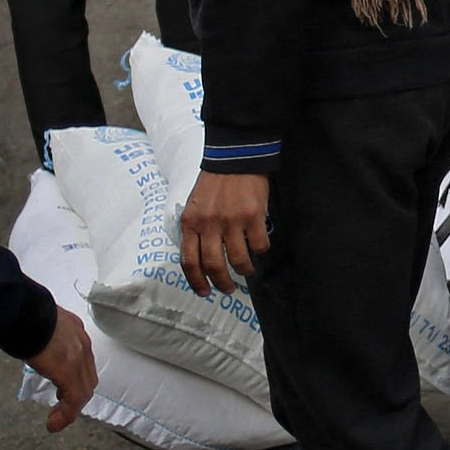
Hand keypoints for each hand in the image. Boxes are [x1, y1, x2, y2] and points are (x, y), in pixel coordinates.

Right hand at [24, 309, 97, 431]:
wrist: (20, 310)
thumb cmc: (19, 314)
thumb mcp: (36, 324)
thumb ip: (40, 334)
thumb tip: (26, 339)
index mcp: (74, 331)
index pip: (82, 360)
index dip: (75, 378)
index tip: (62, 390)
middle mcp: (81, 344)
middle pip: (87, 377)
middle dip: (76, 395)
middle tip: (61, 407)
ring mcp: (78, 357)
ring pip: (83, 390)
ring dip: (71, 408)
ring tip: (56, 420)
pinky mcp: (69, 371)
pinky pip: (74, 399)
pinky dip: (66, 414)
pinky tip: (53, 424)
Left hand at [179, 171, 269, 296]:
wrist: (234, 158)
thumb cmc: (214, 183)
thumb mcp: (194, 205)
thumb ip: (195, 229)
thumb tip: (200, 257)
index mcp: (191, 222)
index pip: (189, 260)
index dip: (196, 281)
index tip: (204, 291)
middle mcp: (209, 224)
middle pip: (214, 265)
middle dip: (222, 282)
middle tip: (228, 288)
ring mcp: (232, 220)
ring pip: (239, 259)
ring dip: (244, 269)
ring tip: (247, 270)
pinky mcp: (254, 216)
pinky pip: (259, 244)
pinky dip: (260, 249)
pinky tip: (259, 246)